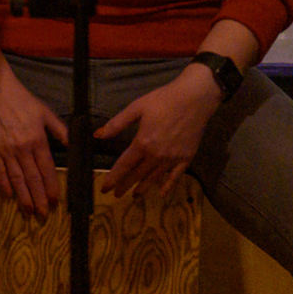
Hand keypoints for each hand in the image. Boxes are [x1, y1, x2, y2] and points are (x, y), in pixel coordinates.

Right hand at [0, 69, 69, 215]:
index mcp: (38, 140)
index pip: (47, 169)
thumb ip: (60, 130)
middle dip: (39, 199)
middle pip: (32, 179)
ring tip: (28, 211)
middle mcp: (22, 149)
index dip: (52, 187)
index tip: (56, 202)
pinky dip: (3, 184)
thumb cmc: (23, 101)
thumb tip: (72, 146)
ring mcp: (6, 151)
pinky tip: (8, 196)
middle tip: (43, 215)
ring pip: (16, 179)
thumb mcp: (46, 113)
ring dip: (23, 197)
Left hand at [96, 65, 221, 196]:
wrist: (195, 98)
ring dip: (143, 187)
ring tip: (134, 196)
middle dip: (125, 185)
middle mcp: (157, 155)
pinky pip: (176, 176)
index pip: (124, 165)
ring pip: (154, 178)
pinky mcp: (187, 158)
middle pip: (137, 174)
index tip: (104, 188)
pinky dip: (168, 186)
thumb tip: (97, 136)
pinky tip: (161, 194)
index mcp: (143, 143)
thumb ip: (116, 124)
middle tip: (116, 195)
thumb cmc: (163, 100)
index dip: (113, 178)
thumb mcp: (136, 108)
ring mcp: (173, 158)